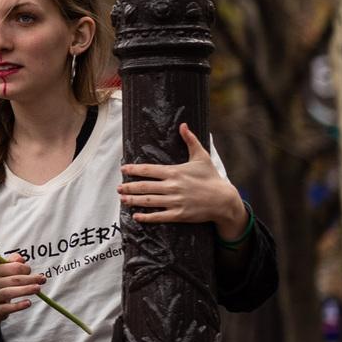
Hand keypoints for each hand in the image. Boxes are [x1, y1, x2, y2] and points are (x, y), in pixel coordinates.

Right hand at [0, 254, 42, 326]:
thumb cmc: (0, 287)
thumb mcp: (4, 273)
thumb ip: (13, 263)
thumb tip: (21, 258)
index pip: (11, 267)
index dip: (24, 268)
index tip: (31, 271)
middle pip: (12, 280)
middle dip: (29, 279)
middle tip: (42, 279)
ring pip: (8, 293)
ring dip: (25, 290)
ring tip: (38, 289)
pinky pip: (6, 308)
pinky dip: (18, 305)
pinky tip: (28, 303)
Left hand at [118, 122, 246, 235]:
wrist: (224, 199)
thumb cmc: (211, 177)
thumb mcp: (201, 157)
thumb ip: (190, 140)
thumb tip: (183, 125)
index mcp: (175, 172)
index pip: (149, 170)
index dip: (134, 169)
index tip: (123, 169)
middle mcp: (173, 186)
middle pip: (145, 186)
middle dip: (129, 186)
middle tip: (118, 187)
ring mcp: (175, 201)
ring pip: (149, 201)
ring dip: (133, 200)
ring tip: (122, 199)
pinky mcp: (180, 214)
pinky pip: (159, 216)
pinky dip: (146, 217)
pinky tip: (136, 216)